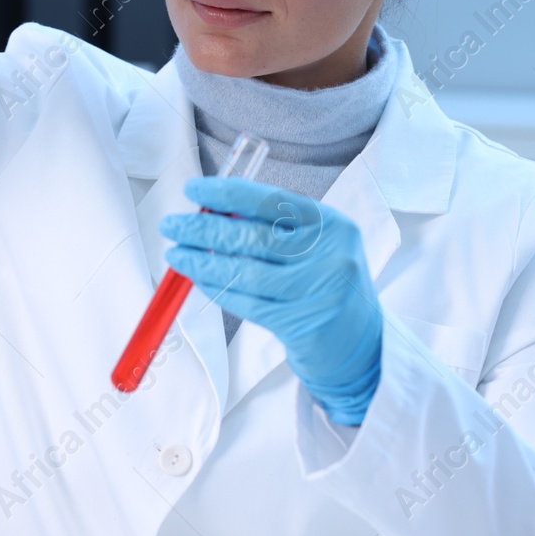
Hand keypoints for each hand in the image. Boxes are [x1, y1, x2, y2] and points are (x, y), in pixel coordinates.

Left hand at [160, 176, 382, 424]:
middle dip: (203, 229)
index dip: (226, 193)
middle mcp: (330, 254)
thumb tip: (212, 210)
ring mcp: (318, 291)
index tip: (192, 189)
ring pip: (244, 272)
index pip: (270, 201)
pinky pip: (247, 302)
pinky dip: (217, 289)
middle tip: (171, 225)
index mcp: (332, 224)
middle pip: (252, 237)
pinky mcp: (302, 324)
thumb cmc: (325, 285)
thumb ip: (272, 227)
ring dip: (201, 262)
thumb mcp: (313, 246)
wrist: (363, 346)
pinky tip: (198, 279)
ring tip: (175, 254)